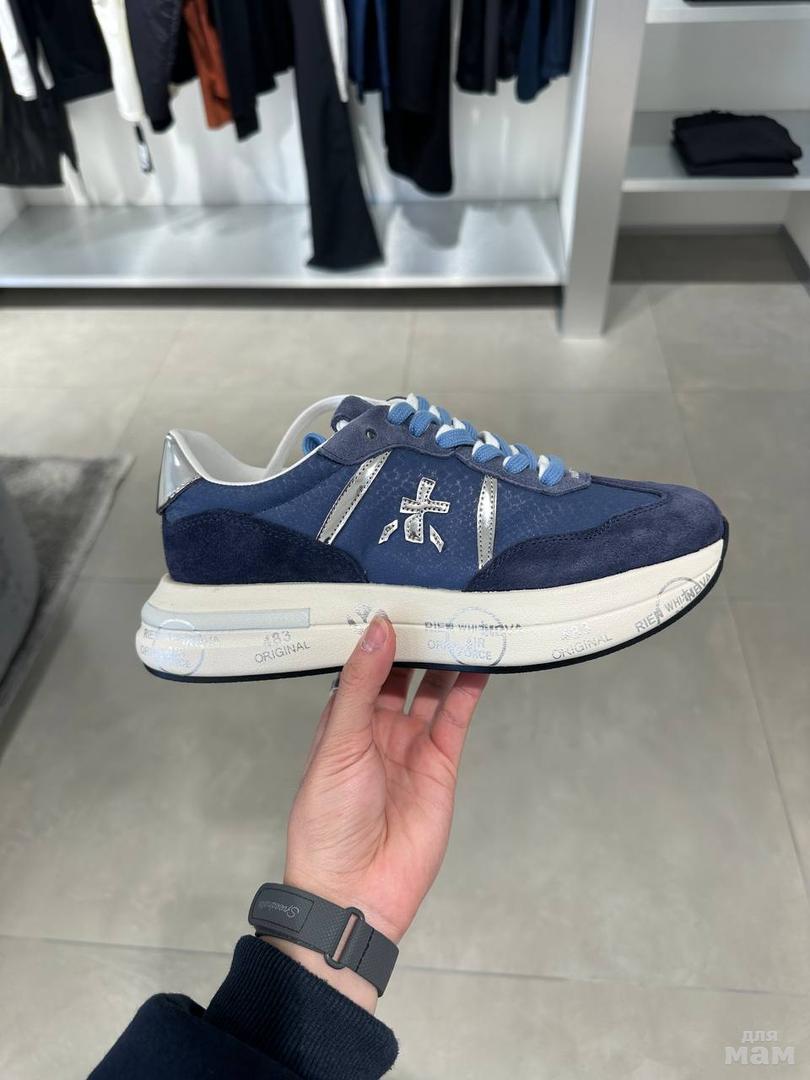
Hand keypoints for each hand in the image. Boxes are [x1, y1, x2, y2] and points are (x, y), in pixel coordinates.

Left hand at [269, 612, 487, 1009]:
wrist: (355, 891)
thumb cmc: (328, 818)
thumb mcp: (337, 744)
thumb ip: (361, 685)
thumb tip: (379, 628)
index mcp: (341, 721)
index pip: (361, 666)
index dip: (376, 634)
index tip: (392, 593)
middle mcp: (376, 727)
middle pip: (399, 673)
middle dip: (414, 640)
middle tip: (433, 598)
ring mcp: (410, 744)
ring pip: (432, 690)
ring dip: (444, 658)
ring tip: (460, 619)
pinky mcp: (441, 763)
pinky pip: (456, 717)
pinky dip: (468, 688)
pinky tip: (477, 659)